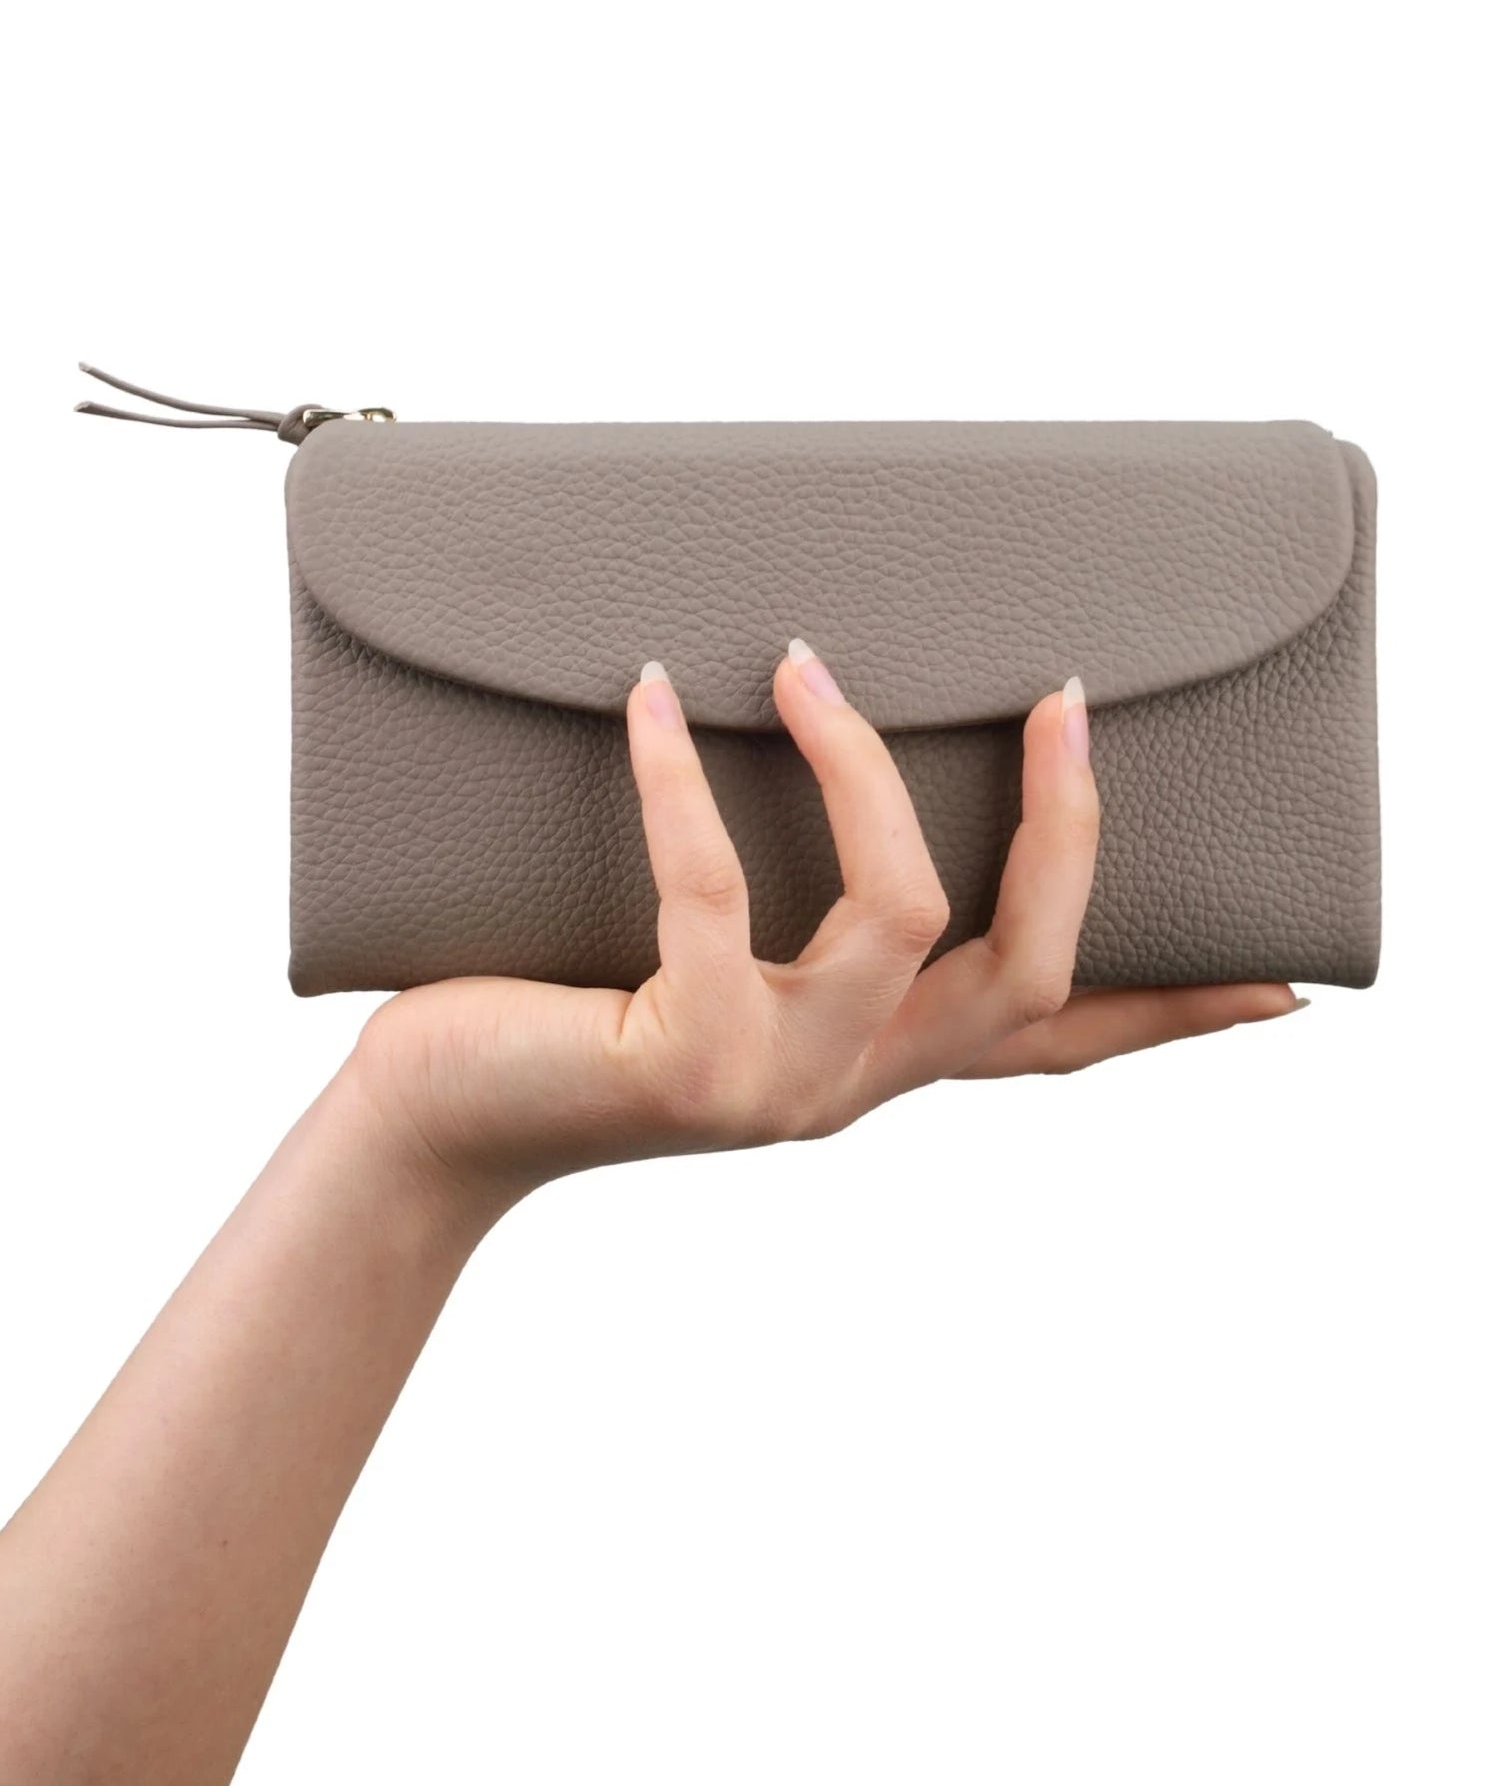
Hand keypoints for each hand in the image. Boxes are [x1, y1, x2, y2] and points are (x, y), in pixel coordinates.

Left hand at [348, 643, 1301, 1231]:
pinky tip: (656, 694)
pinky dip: (686, 778)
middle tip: (1061, 700)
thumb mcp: (726, 969)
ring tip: (811, 663)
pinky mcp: (682, 1060)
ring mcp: (778, 1084)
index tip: (1285, 990)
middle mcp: (853, 1086)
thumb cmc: (573, 1014)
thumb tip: (830, 734)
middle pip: (1025, 966)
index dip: (1176, 1016)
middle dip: (1062, 831)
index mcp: (880, 1063)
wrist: (438, 1123)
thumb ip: (799, 914)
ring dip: (864, 772)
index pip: (1057, 1046)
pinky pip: (712, 890)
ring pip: (898, 916)